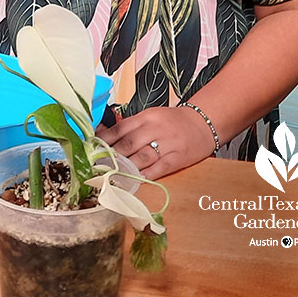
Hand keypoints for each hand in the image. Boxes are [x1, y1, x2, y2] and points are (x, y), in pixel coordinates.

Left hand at [96, 105, 216, 179]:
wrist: (203, 123)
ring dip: (126, 167)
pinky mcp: (178, 158)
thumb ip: (130, 126)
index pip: (120, 129)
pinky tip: (135, 180)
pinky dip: (146, 175)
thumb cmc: (172, 121)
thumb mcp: (150, 116)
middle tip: (99, 165)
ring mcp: (168, 144)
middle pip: (129, 143)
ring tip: (113, 174)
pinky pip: (160, 168)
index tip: (93, 149)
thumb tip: (103, 134)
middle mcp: (156, 129)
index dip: (105, 140)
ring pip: (142, 157)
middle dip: (112, 155)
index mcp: (146, 117)